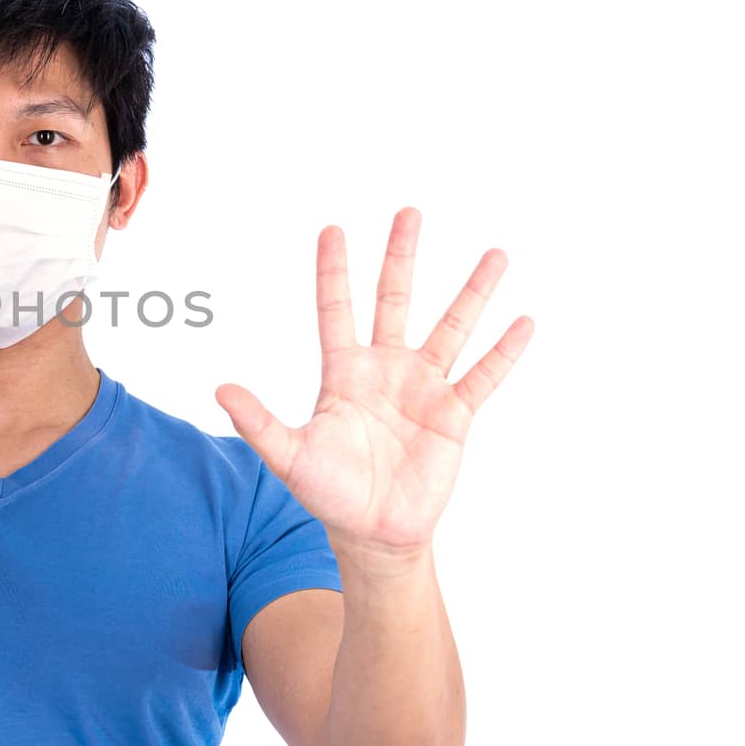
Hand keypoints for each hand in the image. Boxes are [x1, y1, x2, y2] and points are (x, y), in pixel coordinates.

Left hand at [217, 207, 532, 555]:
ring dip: (472, 292)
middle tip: (409, 212)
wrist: (374, 533)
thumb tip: (220, 390)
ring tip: (496, 254)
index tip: (333, 228)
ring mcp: (423, 388)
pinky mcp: (455, 415)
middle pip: (394, 300)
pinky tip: (524, 321)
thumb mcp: (289, 456)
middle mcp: (385, 369)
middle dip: (401, 256)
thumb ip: (259, 422)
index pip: (336, 308)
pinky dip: (504, 351)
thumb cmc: (328, 493)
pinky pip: (483, 376)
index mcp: (343, 372)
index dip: (334, 270)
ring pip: (451, 328)